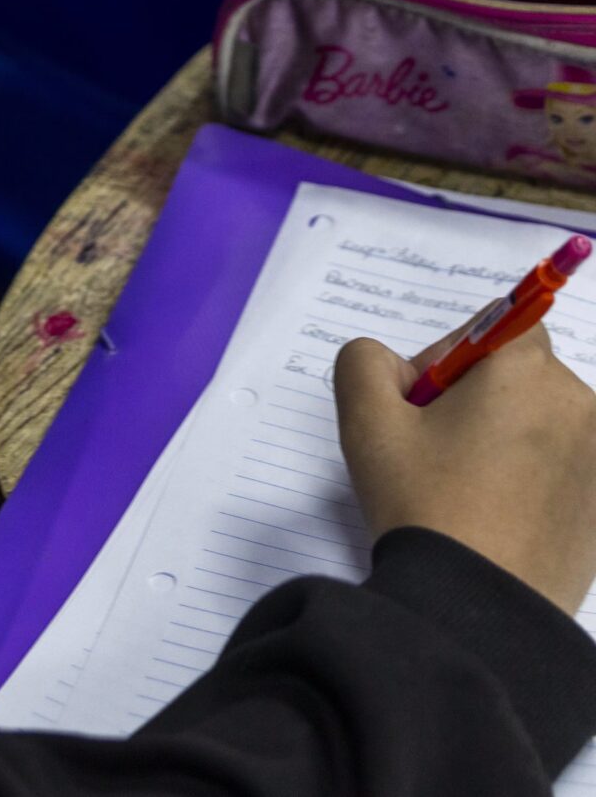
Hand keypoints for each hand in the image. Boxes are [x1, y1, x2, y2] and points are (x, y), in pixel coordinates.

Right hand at [334, 316, 595, 614]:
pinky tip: (497, 520)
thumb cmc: (425, 506)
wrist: (477, 614)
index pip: (496, 325)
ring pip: (543, 423)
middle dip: (477, 400)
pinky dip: (533, 481)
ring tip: (466, 494)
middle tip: (434, 454)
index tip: (424, 407)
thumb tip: (388, 363)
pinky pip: (564, 470)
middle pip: (521, 375)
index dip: (453, 356)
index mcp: (527, 369)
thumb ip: (364, 363)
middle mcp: (578, 403)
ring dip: (506, 439)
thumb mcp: (367, 424)